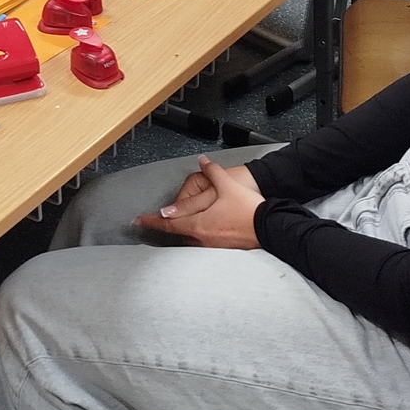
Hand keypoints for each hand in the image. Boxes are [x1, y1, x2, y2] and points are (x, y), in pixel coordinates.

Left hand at [134, 155, 264, 249]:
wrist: (271, 227)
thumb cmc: (248, 210)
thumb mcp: (226, 185)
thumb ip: (212, 171)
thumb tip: (202, 161)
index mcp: (198, 224)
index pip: (168, 223)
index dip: (152, 221)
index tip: (138, 221)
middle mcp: (202, 238)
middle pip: (177, 233)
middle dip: (165, 225)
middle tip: (152, 221)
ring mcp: (213, 246)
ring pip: (190, 239)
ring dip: (181, 230)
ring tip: (174, 224)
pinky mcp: (224, 248)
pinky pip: (202, 242)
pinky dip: (195, 234)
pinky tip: (199, 229)